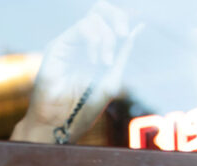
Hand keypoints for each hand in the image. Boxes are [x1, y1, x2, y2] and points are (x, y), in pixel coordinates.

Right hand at [14, 1, 142, 143]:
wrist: (63, 123)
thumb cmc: (85, 108)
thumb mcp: (112, 78)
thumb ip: (122, 53)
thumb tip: (138, 28)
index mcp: (96, 49)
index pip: (109, 20)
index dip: (121, 19)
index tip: (127, 35)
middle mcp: (81, 43)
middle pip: (100, 9)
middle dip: (117, 18)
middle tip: (122, 34)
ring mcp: (69, 43)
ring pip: (94, 18)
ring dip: (105, 39)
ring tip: (103, 62)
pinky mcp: (58, 45)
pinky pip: (82, 27)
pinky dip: (94, 41)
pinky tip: (94, 61)